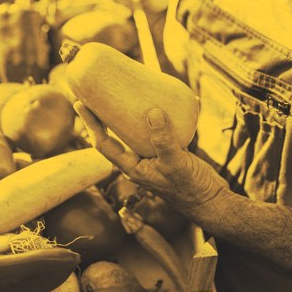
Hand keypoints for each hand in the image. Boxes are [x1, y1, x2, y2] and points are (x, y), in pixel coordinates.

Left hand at [73, 101, 228, 214]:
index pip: (103, 144)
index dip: (90, 124)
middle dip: (107, 113)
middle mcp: (140, 161)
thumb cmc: (190, 189)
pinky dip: (171, 115)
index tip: (79, 103)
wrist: (212, 201)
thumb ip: (163, 140)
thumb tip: (152, 112)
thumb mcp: (175, 163)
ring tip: (133, 90)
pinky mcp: (172, 151)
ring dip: (137, 111)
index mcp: (133, 167)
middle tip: (98, 91)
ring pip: (140, 129)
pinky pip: (166, 129)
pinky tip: (181, 100)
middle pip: (117, 133)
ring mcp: (156, 156)